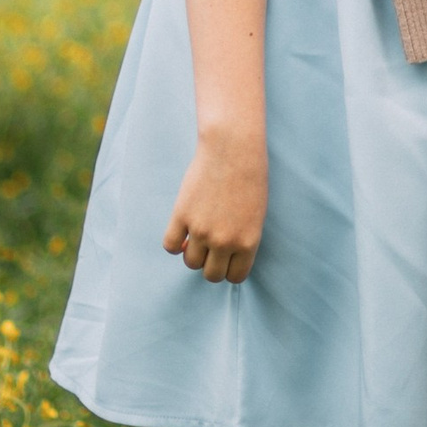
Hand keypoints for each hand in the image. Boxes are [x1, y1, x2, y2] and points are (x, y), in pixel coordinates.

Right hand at [163, 129, 265, 282]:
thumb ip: (242, 239)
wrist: (233, 149)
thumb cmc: (250, 178)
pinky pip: (170, 246)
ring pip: (190, 262)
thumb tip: (221, 256)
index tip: (226, 259)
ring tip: (197, 236)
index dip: (229, 269)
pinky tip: (182, 232)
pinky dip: (175, 243)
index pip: (235, 277)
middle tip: (211, 249)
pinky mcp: (181, 216)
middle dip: (211, 265)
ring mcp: (201, 230)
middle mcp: (224, 242)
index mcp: (247, 243)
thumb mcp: (255, 215)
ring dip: (192, 253)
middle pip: (211, 275)